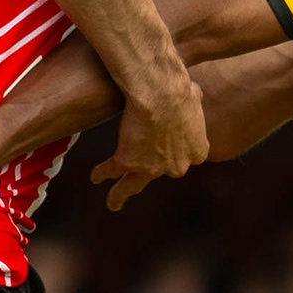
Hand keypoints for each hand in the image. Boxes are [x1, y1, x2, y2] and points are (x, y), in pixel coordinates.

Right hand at [90, 78, 212, 210]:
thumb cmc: (179, 89)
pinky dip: (102, 174)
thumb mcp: (194, 95)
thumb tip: (195, 93)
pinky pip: (112, 171)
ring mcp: (152, 168)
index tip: (167, 143)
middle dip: (154, 163)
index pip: (184, 157)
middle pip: (162, 169)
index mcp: (197, 152)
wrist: (160, 92)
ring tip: (114, 204)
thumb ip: (194, 101)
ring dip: (121, 195)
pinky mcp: (128, 161)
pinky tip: (95, 177)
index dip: (174, 149)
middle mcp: (176, 166)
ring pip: (133, 185)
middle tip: (144, 161)